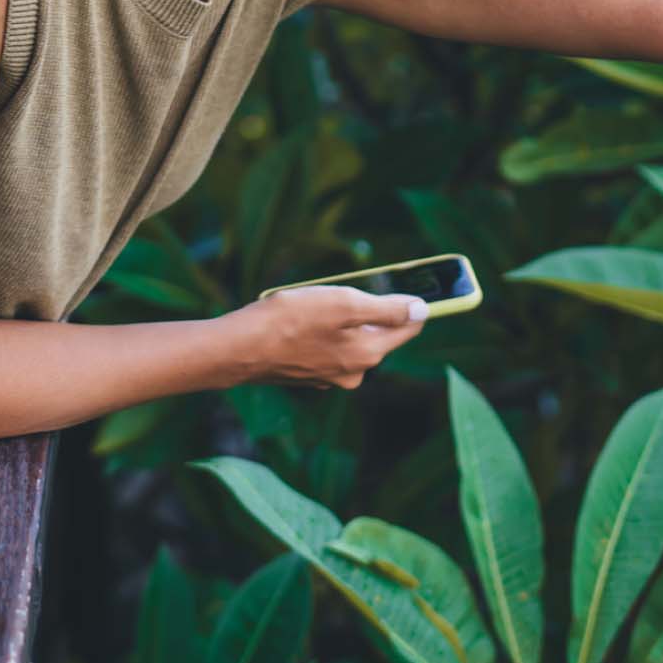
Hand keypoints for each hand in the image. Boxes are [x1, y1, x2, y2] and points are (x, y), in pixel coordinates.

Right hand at [224, 285, 427, 390]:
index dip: (415, 304)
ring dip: (342, 318)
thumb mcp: (344, 304)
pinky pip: (329, 345)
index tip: (423, 286)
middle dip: (368, 308)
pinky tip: (300, 318)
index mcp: (368, 354)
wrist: (238, 348)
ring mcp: (331, 376)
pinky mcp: (310, 374)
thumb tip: (422, 310)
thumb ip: (387, 309)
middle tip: (344, 289)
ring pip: (351, 338)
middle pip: (378, 332)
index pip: (407, 327)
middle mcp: (354, 372)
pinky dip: (323, 329)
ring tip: (314, 301)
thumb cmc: (290, 321)